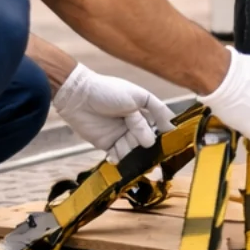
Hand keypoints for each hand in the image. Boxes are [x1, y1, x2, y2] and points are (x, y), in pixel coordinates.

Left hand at [54, 64, 174, 162]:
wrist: (78, 98)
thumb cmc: (108, 91)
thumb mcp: (138, 95)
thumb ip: (157, 109)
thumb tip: (170, 127)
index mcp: (144, 111)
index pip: (159, 125)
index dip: (163, 134)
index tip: (167, 140)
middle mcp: (135, 125)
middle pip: (147, 140)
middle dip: (144, 140)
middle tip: (137, 136)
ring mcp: (121, 135)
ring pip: (134, 150)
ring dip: (131, 149)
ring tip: (122, 140)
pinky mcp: (108, 145)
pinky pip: (119, 156)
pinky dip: (120, 158)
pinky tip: (115, 153)